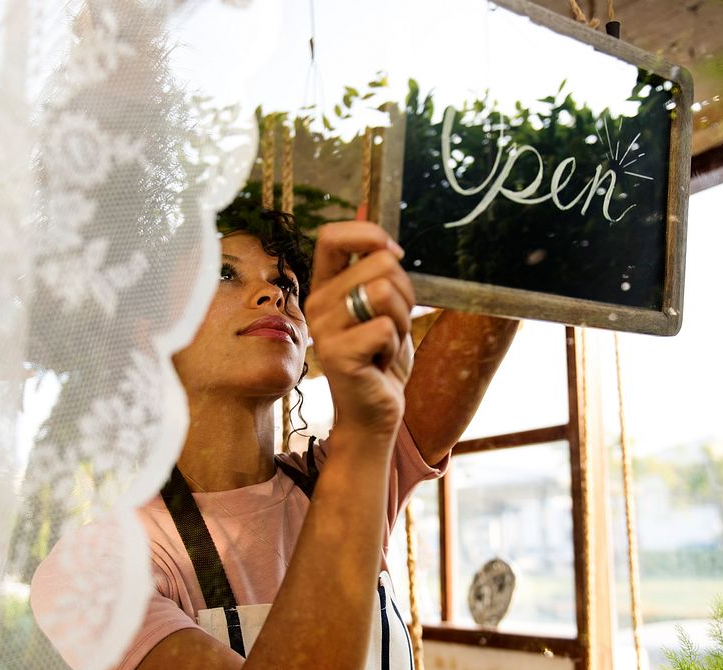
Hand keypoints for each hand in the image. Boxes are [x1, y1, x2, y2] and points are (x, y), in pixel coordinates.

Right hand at [304, 221, 415, 437]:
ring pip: (384, 293)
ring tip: (386, 342)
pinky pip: (386, 328)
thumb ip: (371, 261)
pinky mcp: (338, 354)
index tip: (392, 257)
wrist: (375, 412)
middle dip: (405, 293)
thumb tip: (366, 205)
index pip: (333, 236)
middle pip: (378, 264)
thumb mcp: (380, 303)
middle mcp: (317, 303)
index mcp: (325, 286)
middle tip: (392, 324)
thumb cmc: (379, 358)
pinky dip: (395, 346)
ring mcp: (325, 329)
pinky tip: (380, 363)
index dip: (369, 236)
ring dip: (402, 320)